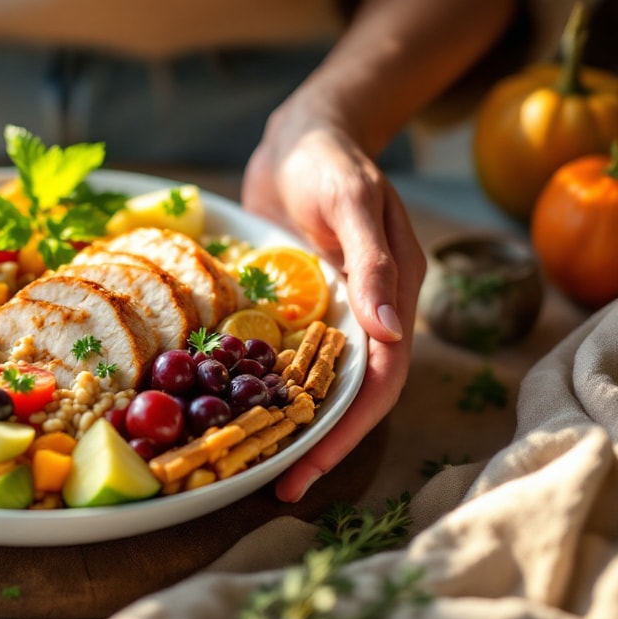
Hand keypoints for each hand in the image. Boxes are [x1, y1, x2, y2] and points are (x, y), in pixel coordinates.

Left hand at [241, 95, 425, 502]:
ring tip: (249, 463)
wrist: (300, 132)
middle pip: (346, 395)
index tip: (311, 465)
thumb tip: (391, 334)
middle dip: (316, 443)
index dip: (349, 428)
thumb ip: (373, 264)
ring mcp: (324, 311)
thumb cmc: (332, 159)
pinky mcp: (289, 304)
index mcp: (392, 297)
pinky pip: (276, 353)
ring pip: (310, 382)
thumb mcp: (353, 202)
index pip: (379, 380)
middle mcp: (362, 314)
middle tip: (277, 487)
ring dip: (286, 422)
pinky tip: (226, 408)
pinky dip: (258, 383)